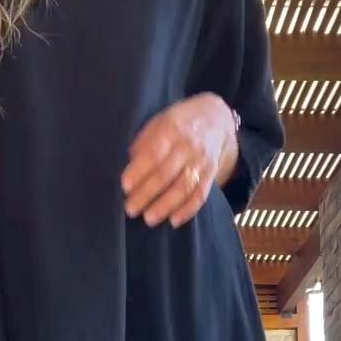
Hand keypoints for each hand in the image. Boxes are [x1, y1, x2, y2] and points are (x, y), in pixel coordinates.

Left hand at [122, 93, 235, 227]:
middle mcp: (187, 146)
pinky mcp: (210, 174)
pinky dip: (187, 210)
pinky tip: (174, 221)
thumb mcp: (157, 123)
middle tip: (131, 209)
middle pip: (166, 174)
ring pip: (184, 187)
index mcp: (170, 130)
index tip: (125, 186)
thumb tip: (130, 168)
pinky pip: (200, 195)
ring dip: (165, 206)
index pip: (154, 153)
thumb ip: (143, 144)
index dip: (139, 171)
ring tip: (149, 219)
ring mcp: (201, 162)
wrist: (215, 119)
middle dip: (147, 194)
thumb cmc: (176, 126)